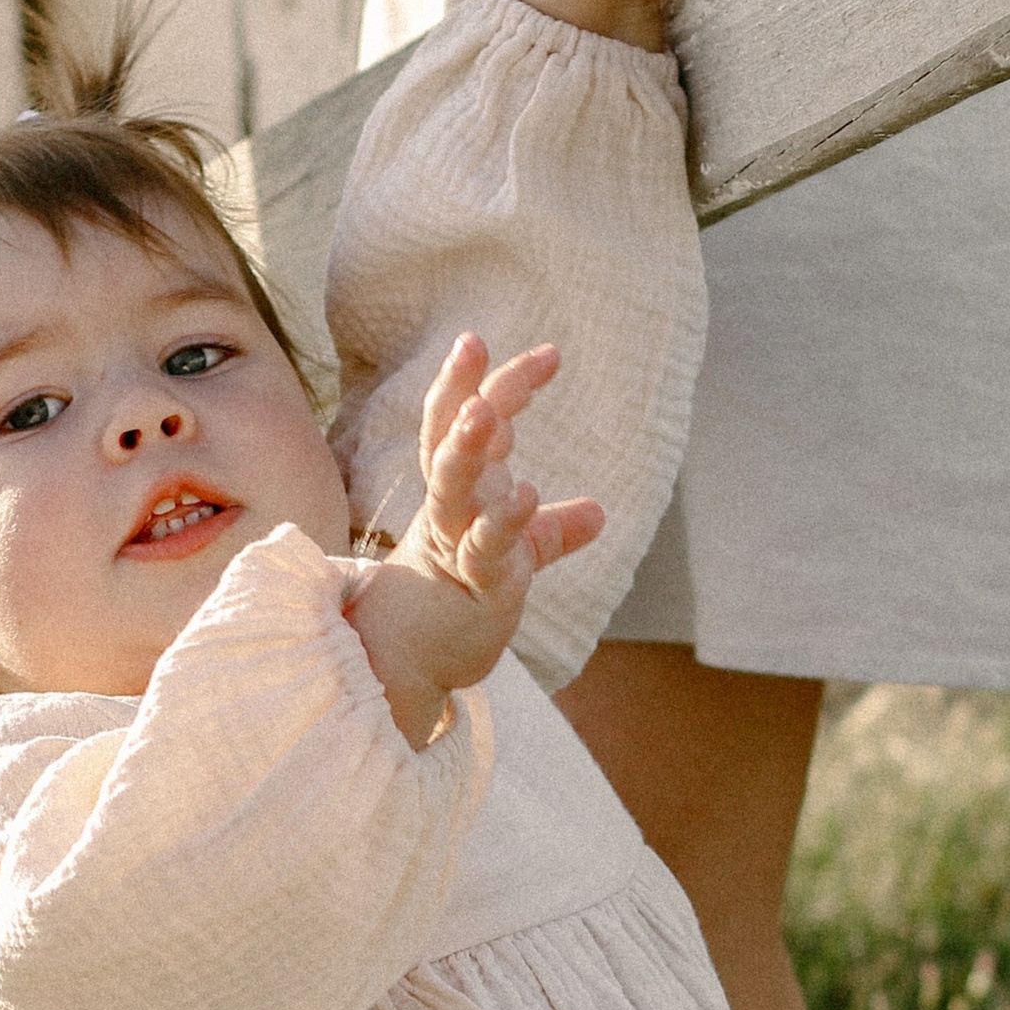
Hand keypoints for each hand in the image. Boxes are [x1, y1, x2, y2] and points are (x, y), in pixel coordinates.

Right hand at [348, 335, 604, 743]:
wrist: (410, 665)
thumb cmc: (457, 603)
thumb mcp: (513, 557)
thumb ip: (551, 531)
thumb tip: (599, 513)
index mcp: (461, 489)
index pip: (470, 419)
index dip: (502, 382)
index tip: (550, 355)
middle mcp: (451, 508)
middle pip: (450, 437)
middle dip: (462, 390)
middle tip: (472, 345)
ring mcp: (456, 544)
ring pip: (453, 487)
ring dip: (467, 449)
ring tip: (486, 413)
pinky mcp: (471, 586)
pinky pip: (484, 549)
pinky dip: (503, 524)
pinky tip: (526, 497)